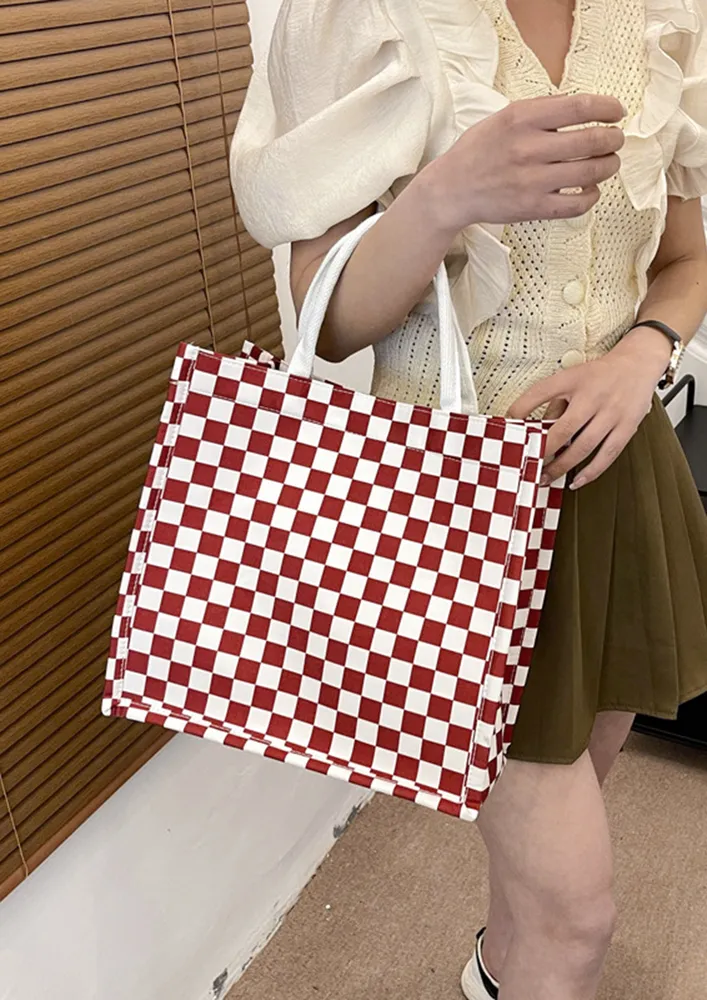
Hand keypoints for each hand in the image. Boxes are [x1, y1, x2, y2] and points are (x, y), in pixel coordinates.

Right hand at [424, 94, 624, 231]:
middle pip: (591, 141)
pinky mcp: (533, 208)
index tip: (617, 112)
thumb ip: (542, 109)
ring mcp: (531, 181)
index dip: (607, 108)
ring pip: (590, 173)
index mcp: (522, 119)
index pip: (580, 107)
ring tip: (609, 163)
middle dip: (613, 140)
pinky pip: (576, 205)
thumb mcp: (505, 116)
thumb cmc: (480, 150)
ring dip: (609, 166)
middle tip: (616, 140)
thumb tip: (584, 105)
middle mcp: (528, 149)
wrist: (453, 189)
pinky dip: (592, 196)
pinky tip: (591, 189)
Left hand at [507, 328, 672, 488]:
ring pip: (584, 446)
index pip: (541, 391)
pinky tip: (576, 481)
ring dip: (562, 466)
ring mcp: (612, 412)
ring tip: (546, 477)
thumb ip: (555, 402)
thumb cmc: (599, 375)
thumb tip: (535, 430)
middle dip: (544, 450)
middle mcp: (593, 396)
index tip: (508, 424)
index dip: (521, 408)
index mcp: (573, 379)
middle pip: (564, 429)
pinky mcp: (627, 426)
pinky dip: (591, 471)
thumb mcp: (572, 378)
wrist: (638, 363)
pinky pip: (608, 454)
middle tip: (529, 464)